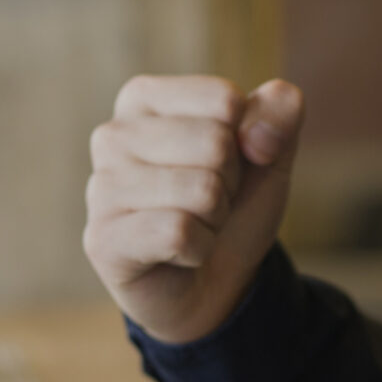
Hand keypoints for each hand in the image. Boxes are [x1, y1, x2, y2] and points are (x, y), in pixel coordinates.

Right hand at [84, 75, 305, 343]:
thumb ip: (280, 111)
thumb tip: (257, 135)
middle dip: (230, 183)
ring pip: (201, 190)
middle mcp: (112, 136)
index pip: (225, 100)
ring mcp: (101, 188)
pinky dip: (198, 249)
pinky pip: (179, 232)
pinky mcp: (102, 240)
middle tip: (207, 203)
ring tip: (193, 226)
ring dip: (215, 218)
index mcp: (143, 99)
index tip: (223, 165)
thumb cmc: (232, 205)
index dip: (245, 139)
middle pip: (215, 144)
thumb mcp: (271, 150)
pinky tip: (178, 255)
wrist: (214, 282)